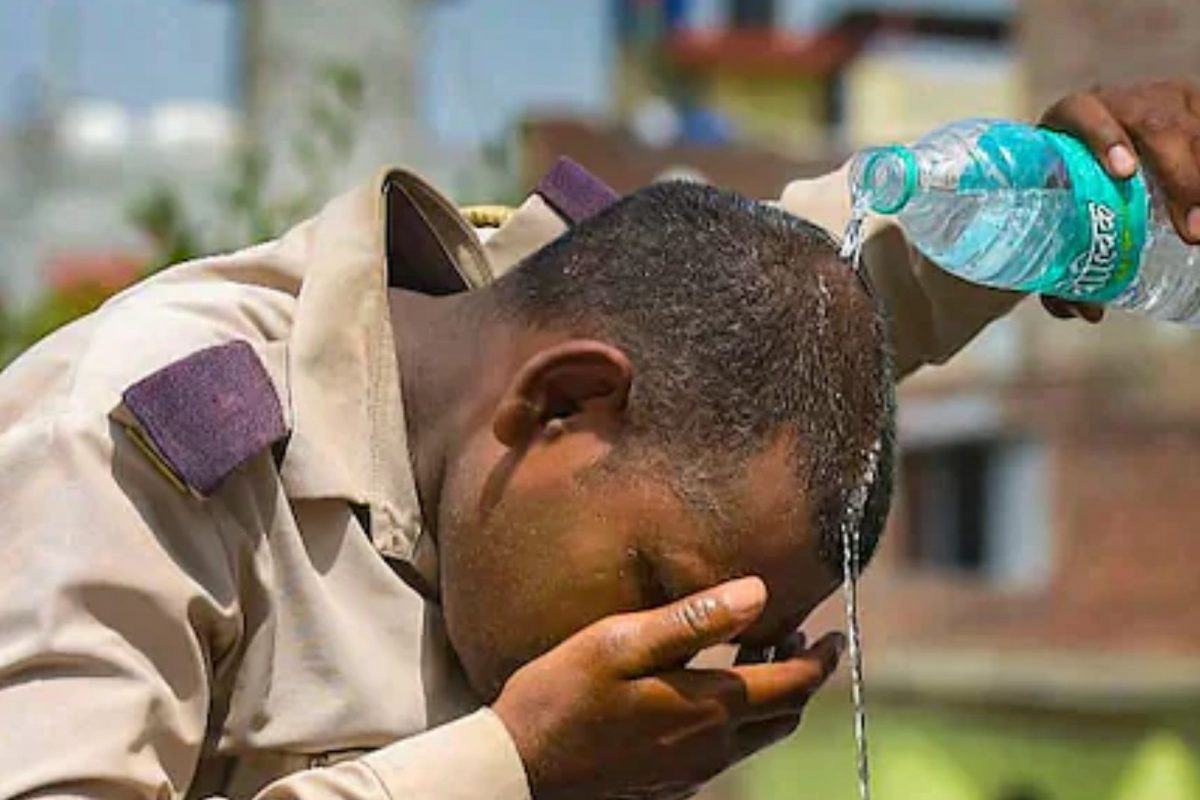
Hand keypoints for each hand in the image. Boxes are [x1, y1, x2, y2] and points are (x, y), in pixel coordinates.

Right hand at [492, 577, 842, 799]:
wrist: (520, 769)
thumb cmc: (561, 695)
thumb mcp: (621, 641)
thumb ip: (694, 618)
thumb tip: (760, 592)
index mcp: (708, 707)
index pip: (792, 683)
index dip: (821, 658)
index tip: (835, 633)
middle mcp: (712, 747)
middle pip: (785, 714)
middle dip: (801, 674)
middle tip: (795, 636)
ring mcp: (692, 772)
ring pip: (759, 737)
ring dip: (771, 697)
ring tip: (755, 655)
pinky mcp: (672, 784)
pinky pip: (726, 753)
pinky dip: (739, 720)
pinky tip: (708, 694)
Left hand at [1039, 78, 1199, 321]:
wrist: (1092, 148)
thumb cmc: (1066, 192)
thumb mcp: (1058, 217)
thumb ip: (1061, 267)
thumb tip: (1085, 311)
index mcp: (1069, 120)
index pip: (1085, 115)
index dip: (1105, 140)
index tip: (1123, 173)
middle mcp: (1119, 102)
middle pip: (1155, 126)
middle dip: (1180, 177)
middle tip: (1192, 231)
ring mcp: (1163, 99)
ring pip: (1192, 128)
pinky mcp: (1193, 104)